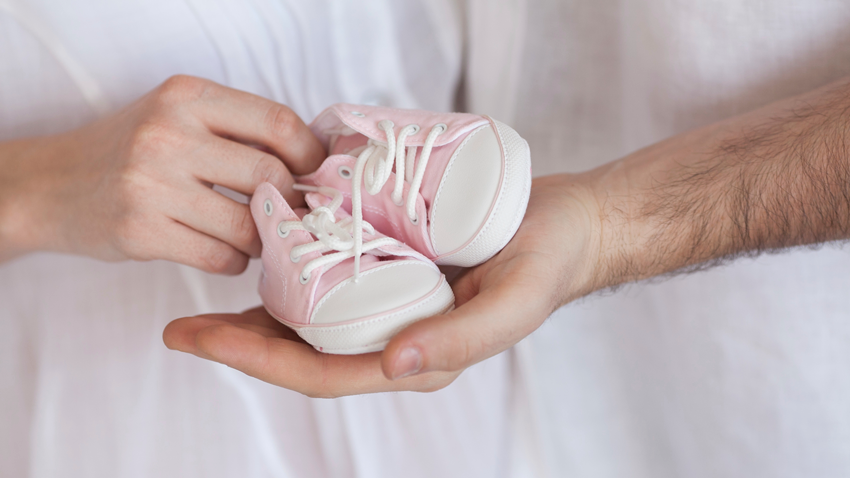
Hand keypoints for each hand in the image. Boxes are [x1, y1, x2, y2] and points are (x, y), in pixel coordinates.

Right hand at [0, 75, 324, 271]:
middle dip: (291, 205)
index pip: (278, 123)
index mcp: (187, 97)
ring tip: (255, 237)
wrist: (54, 185)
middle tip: (291, 216)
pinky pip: (220, 258)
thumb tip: (313, 163)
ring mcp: (150, 184)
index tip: (315, 175)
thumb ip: (238, 130)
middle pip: (270, 178)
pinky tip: (226, 254)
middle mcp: (168, 134)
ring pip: (248, 227)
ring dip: (262, 240)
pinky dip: (235, 262)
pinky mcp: (140, 232)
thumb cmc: (133, 150)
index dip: (310, 156)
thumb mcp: (178, 116)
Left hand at [162, 173, 601, 396]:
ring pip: (310, 319)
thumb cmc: (545, 264)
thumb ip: (460, 339)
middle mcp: (396, 337)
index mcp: (418, 359)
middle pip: (302, 351)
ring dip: (253, 314)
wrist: (567, 224)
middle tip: (178, 326)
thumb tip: (395, 365)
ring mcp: (391, 304)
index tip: (199, 339)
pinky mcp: (392, 269)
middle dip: (237, 344)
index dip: (256, 361)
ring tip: (200, 300)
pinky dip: (291, 273)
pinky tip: (261, 257)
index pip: (323, 372)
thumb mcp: (513, 302)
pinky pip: (331, 279)